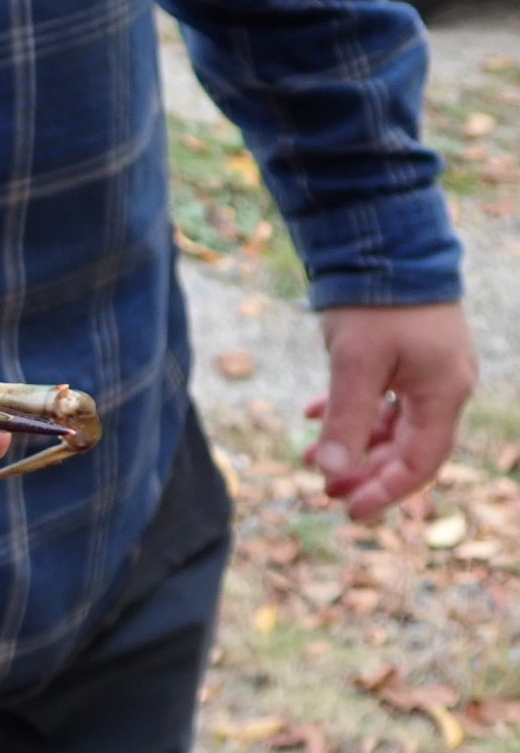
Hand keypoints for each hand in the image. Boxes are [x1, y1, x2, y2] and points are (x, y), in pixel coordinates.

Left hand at [303, 303, 476, 520]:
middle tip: (323, 490)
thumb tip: (332, 471)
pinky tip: (314, 415)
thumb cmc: (375, 302)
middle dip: (365, 472)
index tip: (348, 511)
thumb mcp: (355, 365)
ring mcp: (427, 369)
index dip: (386, 491)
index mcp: (443, 393)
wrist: (385, 241)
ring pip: (391, 424)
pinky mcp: (407, 354)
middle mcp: (443, 385)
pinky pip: (383, 397)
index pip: (420, 462)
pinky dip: (351, 412)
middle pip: (407, 448)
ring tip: (309, 458)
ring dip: (353, 443)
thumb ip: (346, 420)